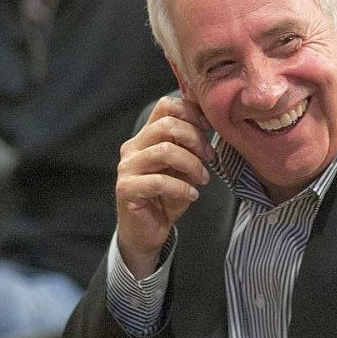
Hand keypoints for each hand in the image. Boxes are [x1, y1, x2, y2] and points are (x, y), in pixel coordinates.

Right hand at [115, 95, 213, 278]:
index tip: (209, 128)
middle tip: (210, 157)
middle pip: (167, 125)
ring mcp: (127, 167)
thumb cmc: (168, 196)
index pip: (166, 106)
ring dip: (192, 164)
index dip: (191, 112)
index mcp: (147, 135)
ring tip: (203, 178)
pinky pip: (159, 181)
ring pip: (165, 151)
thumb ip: (190, 145)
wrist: (148, 231)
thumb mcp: (184, 166)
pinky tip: (192, 195)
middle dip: (196, 138)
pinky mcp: (126, 188)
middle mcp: (134, 147)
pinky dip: (182, 188)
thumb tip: (210, 125)